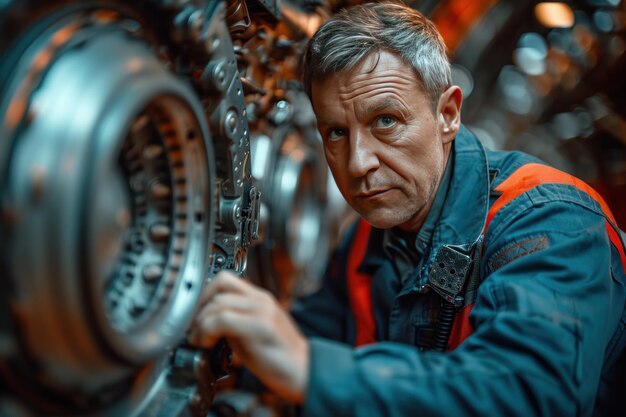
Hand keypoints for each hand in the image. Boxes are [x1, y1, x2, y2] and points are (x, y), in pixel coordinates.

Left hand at [188, 271, 308, 403]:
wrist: (303, 371)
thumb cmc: (278, 356)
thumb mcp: (251, 331)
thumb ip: (233, 320)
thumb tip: (206, 321)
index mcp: (259, 298)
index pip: (225, 279)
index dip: (204, 294)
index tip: (195, 313)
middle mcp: (261, 300)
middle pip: (219, 286)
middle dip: (198, 309)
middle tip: (193, 328)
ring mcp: (262, 311)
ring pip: (218, 303)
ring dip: (201, 323)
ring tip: (199, 339)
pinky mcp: (261, 326)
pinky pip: (224, 319)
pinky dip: (207, 331)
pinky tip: (207, 344)